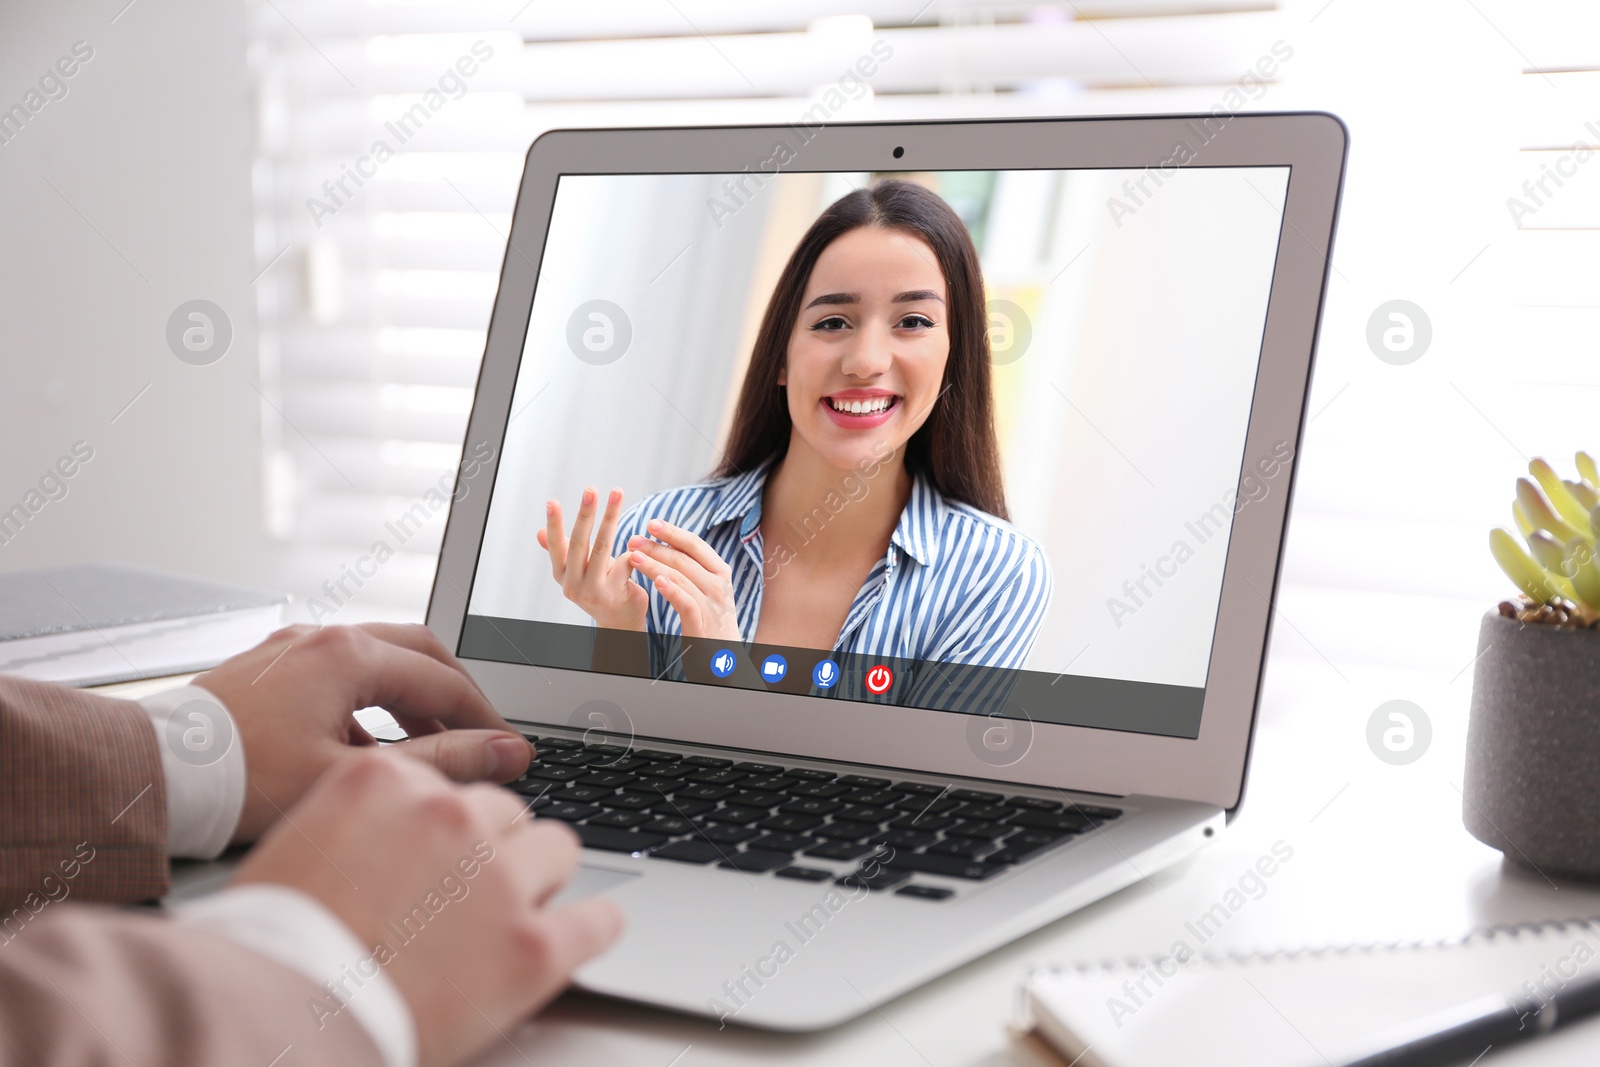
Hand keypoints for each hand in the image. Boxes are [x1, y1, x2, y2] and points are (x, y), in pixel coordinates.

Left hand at [194, 623, 531, 845]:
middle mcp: (323, 638)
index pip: (445, 681)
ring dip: (413, 696)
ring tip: (431, 744)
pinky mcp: (267, 667)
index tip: (512, 752)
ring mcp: (292, 648)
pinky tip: (368, 745)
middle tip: (482, 735)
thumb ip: (440, 763)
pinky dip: (371, 700)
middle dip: (457, 694)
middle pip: (419, 651)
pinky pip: (340, 671)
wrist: (152, 777)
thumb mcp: (354, 776)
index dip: (486, 720)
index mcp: (349, 655)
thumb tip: (506, 753)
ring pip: (379, 657)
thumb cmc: (241, 780)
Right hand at [231, 751, 622, 1066]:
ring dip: (537, 879)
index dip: (445, 824)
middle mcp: (451, 818)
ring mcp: (499, 880)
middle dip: (491, 850)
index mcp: (388, 783)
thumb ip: (359, 822)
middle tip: (466, 897)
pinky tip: (584, 934)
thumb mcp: (298, 847)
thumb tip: (388, 838)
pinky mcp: (532, 947)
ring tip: (512, 917)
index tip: (444, 847)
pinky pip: (596, 921)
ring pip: (556, 850)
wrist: (273, 1021)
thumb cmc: (268, 950)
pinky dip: (593, 928)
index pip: (450, 783)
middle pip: (505, 814)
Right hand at [537, 486, 648, 631]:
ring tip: (616, 493)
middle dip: (585, 513)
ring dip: (610, 518)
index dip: (553, 523)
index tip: (551, 501)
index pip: (555, 545)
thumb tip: (538, 532)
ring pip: (603, 548)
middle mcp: (573, 583)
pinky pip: (624, 564)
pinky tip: (639, 540)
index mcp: (562, 574)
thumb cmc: (600, 589)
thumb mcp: (577, 571)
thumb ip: (562, 552)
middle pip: (579, 543)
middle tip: (590, 489)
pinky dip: (631, 550)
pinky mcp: (614, 594)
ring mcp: (593, 590)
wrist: (619, 623)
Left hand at [626, 519, 741, 641]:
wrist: (726, 659)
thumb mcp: (710, 591)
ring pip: (681, 577)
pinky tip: (655, 583)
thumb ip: (695, 569)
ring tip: (633, 557)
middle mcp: (719, 585)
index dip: (672, 532)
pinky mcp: (702, 625)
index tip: (650, 523)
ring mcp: (712, 606)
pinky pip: (686, 603)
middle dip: (655, 547)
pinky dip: (671, 591)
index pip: (695, 544)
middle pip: (683, 558)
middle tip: (632, 539)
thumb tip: (671, 543)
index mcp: (721, 572)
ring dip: (654, 565)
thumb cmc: (711, 621)